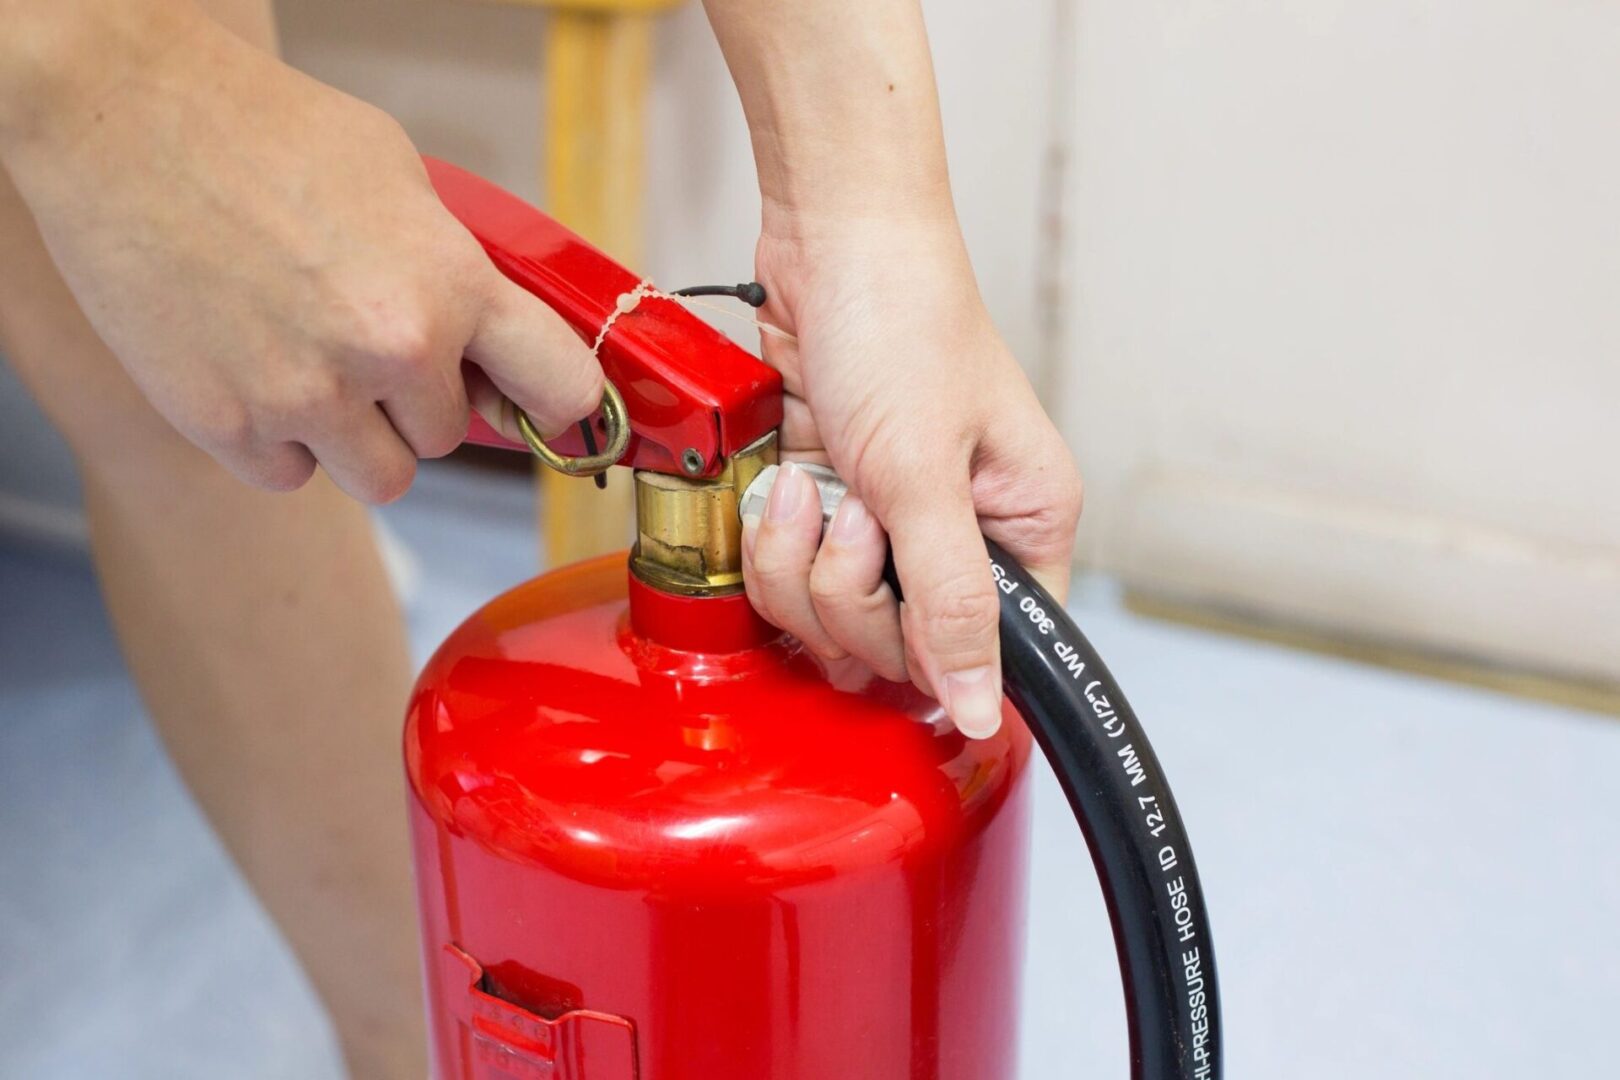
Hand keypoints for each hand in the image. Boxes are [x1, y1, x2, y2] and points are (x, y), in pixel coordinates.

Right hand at [2, 6, 599, 502]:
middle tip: (363, 340)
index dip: (562, 406)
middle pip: (446, 436)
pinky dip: (280, 444)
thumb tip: (490, 341)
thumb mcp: (400, 177)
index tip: (554, 415)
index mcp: (450, 285)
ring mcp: (306, 396)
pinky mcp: (226, 424)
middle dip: (416, 399)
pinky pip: (291, 477)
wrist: (118, 115)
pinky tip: (254, 374)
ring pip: (381, 478)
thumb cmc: (260, 131)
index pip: (561, 387)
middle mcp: (390, 352)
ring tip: (313, 364)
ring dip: (358, 438)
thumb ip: (454, 271)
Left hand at [741, 220, 1082, 737]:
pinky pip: (787, 576)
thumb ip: (952, 601)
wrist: (825, 238)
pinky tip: (781, 478)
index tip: (892, 609)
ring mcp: (886, 525)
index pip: (995, 651)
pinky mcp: (827, 507)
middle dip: (847, 590)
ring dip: (798, 560)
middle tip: (852, 513)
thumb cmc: (901, 321)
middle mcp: (963, 535)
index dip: (933, 652)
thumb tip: (980, 707)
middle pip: (898, 649)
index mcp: (1023, 526)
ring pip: (831, 620)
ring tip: (810, 482)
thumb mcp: (925, 473)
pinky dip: (770, 538)